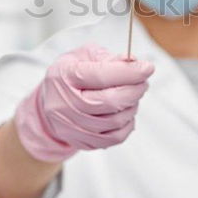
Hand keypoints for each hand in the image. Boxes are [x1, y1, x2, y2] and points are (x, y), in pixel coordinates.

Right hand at [14, 43, 154, 162]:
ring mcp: (71, 126)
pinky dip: (127, 125)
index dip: (129, 72)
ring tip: (132, 95)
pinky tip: (126, 112)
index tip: (148, 67)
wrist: (49, 103)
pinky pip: (114, 138)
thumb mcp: (82, 56)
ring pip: (115, 121)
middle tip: (143, 82)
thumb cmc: (70, 74)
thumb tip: (133, 62)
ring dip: (132, 106)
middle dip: (135, 90)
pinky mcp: (81, 141)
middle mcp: (65, 103)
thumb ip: (107, 58)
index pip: (101, 75)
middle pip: (110, 101)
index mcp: (65, 76)